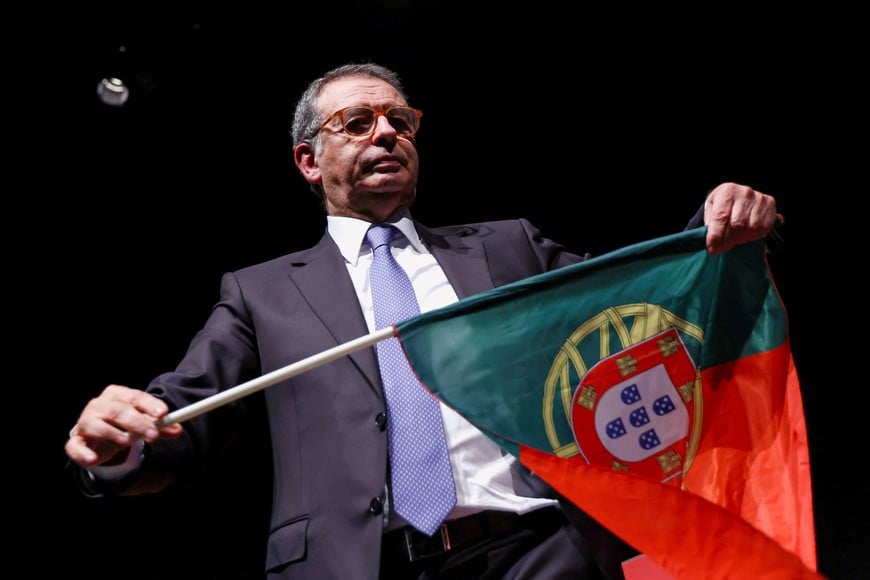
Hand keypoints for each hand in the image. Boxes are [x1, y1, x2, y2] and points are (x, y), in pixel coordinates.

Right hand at [65, 384, 182, 467]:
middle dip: (137, 422)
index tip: (164, 414)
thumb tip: (177, 429)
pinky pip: (75, 446)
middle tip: (153, 435)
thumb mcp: (143, 423)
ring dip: (112, 434)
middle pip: (118, 411)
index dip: (149, 405)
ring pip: (96, 425)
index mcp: (118, 395)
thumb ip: (160, 426)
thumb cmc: (123, 424)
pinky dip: (83, 453)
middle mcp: (99, 405)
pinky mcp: (76, 441)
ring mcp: (85, 422)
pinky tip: (93, 460)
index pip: (135, 397)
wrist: (98, 436)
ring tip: (126, 442)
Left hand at [703, 182, 779, 253]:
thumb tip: (712, 244)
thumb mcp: (711, 211)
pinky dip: (754, 235)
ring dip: (742, 238)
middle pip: (737, 225)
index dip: (716, 235)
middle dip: (728, 239)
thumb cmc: (722, 205)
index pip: (721, 216)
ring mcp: (759, 198)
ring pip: (751, 228)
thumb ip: (711, 226)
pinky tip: (747, 232)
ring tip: (736, 236)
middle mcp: (744, 192)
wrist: (738, 197)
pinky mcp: (770, 204)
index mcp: (726, 191)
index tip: (712, 248)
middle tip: (723, 245)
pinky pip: (764, 228)